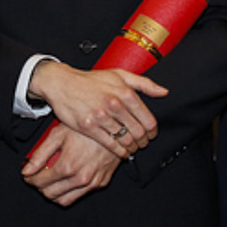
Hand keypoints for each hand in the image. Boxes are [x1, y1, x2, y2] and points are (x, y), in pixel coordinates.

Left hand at [23, 124, 121, 205]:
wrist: (115, 127)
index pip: (40, 183)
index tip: (29, 175)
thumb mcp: (58, 134)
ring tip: (52, 180)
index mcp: (67, 166)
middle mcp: (80, 178)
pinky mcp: (101, 183)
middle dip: (40, 187)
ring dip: (54, 193)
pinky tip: (68, 177)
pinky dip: (70, 190)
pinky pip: (81, 195)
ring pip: (65, 200)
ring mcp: (92, 182)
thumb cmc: (86, 128)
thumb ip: (40, 154)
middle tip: (39, 177)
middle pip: (51, 195)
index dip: (30, 180)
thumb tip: (26, 171)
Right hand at [28, 61, 166, 159]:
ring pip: (125, 140)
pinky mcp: (88, 127)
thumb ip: (143, 83)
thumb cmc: (91, 80)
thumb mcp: (119, 74)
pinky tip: (122, 152)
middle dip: (143, 141)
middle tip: (142, 143)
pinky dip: (119, 152)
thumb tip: (164, 92)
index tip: (151, 134)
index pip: (148, 120)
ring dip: (132, 147)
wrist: (62, 84)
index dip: (152, 131)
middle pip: (139, 132)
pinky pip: (110, 145)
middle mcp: (115, 104)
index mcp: (125, 92)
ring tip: (132, 148)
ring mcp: (101, 116)